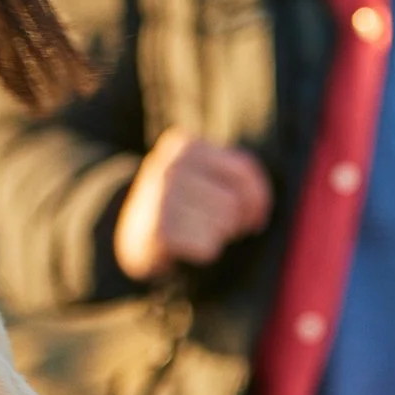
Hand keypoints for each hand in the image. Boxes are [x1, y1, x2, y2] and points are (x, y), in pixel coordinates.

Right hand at [112, 126, 271, 281]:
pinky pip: (208, 247)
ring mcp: (160, 197)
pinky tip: (186, 242)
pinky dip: (204, 250)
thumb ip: (241, 177)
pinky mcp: (158, 230)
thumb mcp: (207, 174)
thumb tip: (256, 212)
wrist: (136, 232)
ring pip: (223, 223)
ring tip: (198, 229)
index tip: (251, 210)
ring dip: (218, 234)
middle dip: (234, 218)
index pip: (244, 170)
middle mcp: (169, 166)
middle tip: (216, 221)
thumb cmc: (186, 201)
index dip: (257, 197)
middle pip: (233, 202)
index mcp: (184, 145)